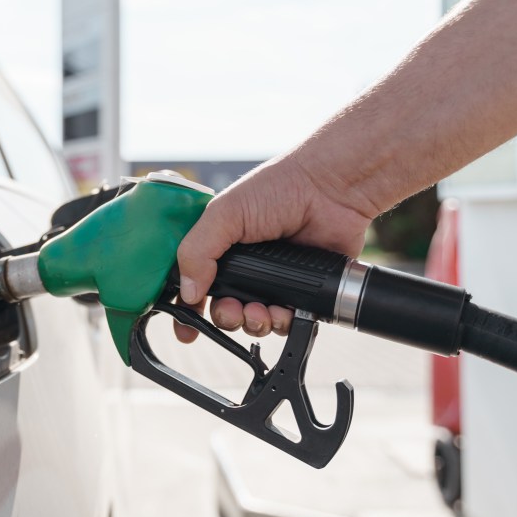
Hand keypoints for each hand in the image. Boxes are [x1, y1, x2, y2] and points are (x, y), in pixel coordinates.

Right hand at [174, 153, 375, 342]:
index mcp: (219, 247)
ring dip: (252, 323)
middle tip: (233, 310)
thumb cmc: (279, 188)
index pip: (193, 284)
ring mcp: (272, 280)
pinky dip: (280, 323)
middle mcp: (243, 267)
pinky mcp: (300, 291)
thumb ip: (197, 252)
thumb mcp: (224, 214)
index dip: (186, 308)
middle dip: (225, 317)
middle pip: (222, 310)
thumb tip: (187, 293)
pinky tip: (283, 311)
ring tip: (259, 311)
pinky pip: (284, 322)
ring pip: (252, 321)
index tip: (185, 329)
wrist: (331, 189)